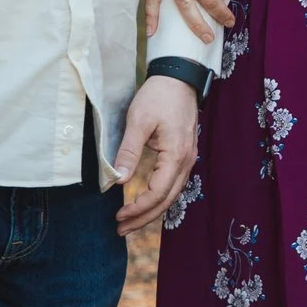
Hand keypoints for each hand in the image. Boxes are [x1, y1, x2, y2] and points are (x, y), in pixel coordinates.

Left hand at [114, 75, 198, 235]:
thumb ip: (129, 151)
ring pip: (172, 194)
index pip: (158, 192)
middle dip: (144, 217)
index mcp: (176, 155)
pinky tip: (145, 202)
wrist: (179, 76)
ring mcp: (188, 158)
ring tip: (130, 222)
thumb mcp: (138, 121)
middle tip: (120, 229)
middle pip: (167, 199)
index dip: (138, 208)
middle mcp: (186, 160)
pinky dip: (159, 198)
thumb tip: (118, 180)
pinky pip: (173, 184)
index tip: (118, 215)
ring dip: (151, 210)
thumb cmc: (158, 95)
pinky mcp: (184, 154)